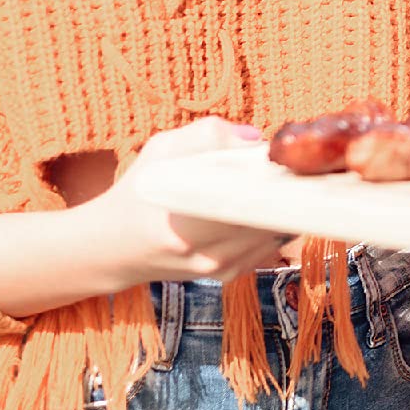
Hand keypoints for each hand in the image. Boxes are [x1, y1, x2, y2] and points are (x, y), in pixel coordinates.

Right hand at [76, 117, 288, 290]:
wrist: (115, 249)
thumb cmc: (139, 191)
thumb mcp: (161, 149)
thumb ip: (207, 134)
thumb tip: (254, 138)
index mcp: (181, 220)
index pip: (243, 196)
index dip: (270, 173)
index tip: (281, 155)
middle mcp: (202, 251)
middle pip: (266, 214)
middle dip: (286, 187)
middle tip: (295, 163)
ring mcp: (217, 267)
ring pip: (274, 231)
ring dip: (287, 205)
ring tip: (288, 179)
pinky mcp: (227, 275)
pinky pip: (268, 245)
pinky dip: (277, 222)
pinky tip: (274, 203)